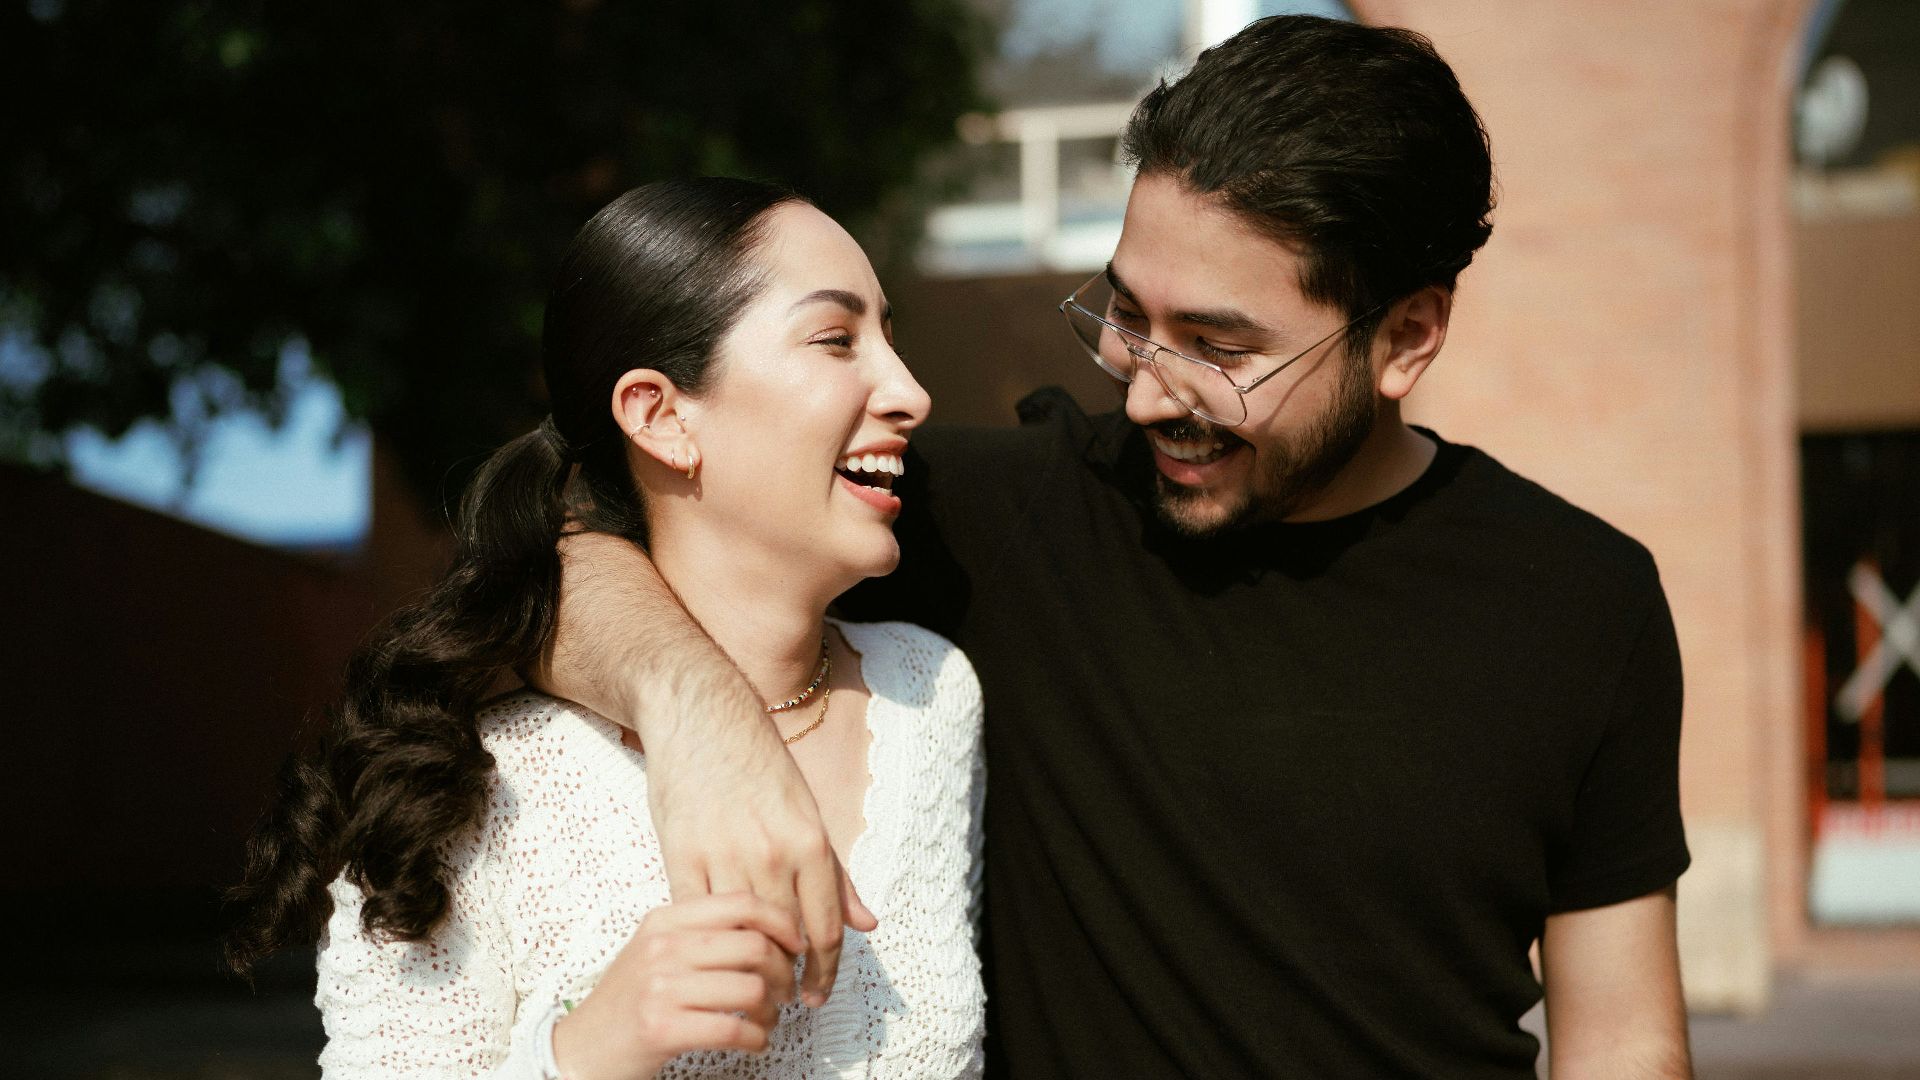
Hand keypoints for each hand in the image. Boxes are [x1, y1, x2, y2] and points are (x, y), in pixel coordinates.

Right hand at [551, 893, 806, 1079]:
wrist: (582, 1047)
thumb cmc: (630, 1001)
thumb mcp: (657, 950)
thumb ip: (702, 932)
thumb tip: (772, 927)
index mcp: (665, 920)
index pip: (741, 903)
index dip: (781, 922)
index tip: (796, 944)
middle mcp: (662, 947)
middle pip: (754, 946)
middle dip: (784, 972)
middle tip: (785, 990)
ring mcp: (660, 987)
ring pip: (751, 988)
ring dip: (771, 1011)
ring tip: (765, 1019)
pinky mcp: (662, 1028)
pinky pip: (734, 1028)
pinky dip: (756, 1039)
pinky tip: (753, 1041)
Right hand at [647, 716, 877, 1006]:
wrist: (702, 717)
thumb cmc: (759, 764)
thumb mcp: (808, 813)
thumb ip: (835, 874)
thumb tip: (866, 922)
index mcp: (809, 841)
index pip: (824, 927)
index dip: (824, 970)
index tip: (817, 995)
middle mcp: (771, 852)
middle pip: (786, 937)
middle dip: (791, 974)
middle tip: (789, 998)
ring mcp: (724, 854)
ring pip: (743, 931)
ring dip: (752, 964)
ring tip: (756, 984)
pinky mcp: (681, 854)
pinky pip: (699, 914)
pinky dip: (711, 940)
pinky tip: (717, 953)